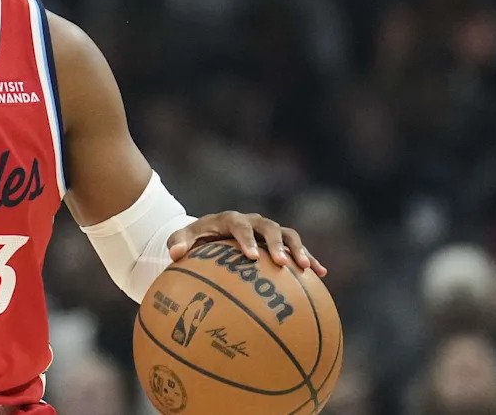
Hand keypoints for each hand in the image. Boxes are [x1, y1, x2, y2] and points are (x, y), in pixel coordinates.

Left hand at [166, 211, 327, 276]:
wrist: (214, 232)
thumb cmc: (198, 238)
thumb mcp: (184, 237)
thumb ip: (178, 242)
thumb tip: (174, 254)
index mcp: (231, 220)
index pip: (240, 226)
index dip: (246, 240)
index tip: (250, 257)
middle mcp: (254, 222)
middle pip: (270, 228)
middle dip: (277, 244)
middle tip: (281, 263)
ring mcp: (269, 231)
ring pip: (289, 235)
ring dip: (299, 250)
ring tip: (308, 269)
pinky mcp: (280, 241)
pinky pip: (298, 249)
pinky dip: (310, 259)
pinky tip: (321, 275)